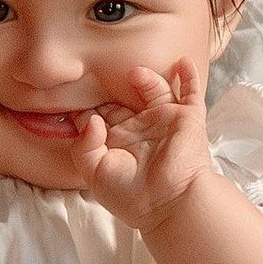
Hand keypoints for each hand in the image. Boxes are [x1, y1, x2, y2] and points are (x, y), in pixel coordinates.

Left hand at [72, 60, 208, 231]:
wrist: (169, 203)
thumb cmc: (132, 196)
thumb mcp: (94, 173)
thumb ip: (84, 146)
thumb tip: (90, 119)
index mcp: (118, 143)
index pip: (99, 117)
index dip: (86, 106)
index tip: (72, 92)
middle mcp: (140, 130)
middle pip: (124, 100)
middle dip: (113, 87)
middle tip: (101, 70)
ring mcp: (164, 122)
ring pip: (155, 91)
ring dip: (146, 78)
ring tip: (134, 72)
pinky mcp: (188, 119)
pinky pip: (190, 92)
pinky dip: (189, 76)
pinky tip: (182, 61)